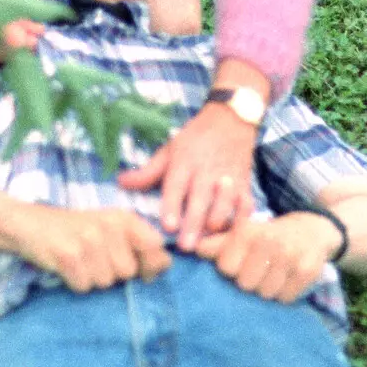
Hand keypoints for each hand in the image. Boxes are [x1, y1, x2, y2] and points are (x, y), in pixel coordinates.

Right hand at [11, 206, 170, 292]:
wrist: (29, 224)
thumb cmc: (76, 230)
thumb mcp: (110, 229)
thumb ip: (139, 245)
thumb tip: (165, 266)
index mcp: (124, 217)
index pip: (155, 247)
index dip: (150, 265)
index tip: (136, 268)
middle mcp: (110, 225)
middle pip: (129, 272)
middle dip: (113, 274)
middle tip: (94, 259)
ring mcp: (89, 240)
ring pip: (106, 282)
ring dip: (93, 279)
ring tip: (80, 261)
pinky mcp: (69, 255)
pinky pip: (84, 286)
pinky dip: (75, 283)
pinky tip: (67, 267)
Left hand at [117, 102, 256, 250]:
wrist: (230, 120)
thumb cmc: (194, 139)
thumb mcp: (169, 151)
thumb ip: (147, 172)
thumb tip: (120, 183)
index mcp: (184, 162)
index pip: (176, 186)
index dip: (172, 206)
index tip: (168, 226)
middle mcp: (206, 172)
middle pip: (200, 200)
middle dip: (194, 223)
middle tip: (186, 246)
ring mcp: (228, 179)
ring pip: (225, 204)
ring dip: (217, 223)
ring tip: (207, 241)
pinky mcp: (244, 185)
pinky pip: (246, 205)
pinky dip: (242, 220)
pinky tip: (231, 234)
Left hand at [195, 211, 339, 302]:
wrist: (312, 230)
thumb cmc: (268, 234)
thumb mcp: (243, 232)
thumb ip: (217, 243)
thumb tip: (191, 250)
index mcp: (249, 231)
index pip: (225, 267)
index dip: (230, 268)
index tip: (238, 261)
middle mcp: (271, 242)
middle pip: (245, 284)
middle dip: (248, 279)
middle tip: (256, 268)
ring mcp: (291, 258)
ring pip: (265, 293)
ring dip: (265, 288)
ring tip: (271, 273)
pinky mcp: (308, 272)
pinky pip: (285, 298)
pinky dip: (284, 293)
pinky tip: (285, 278)